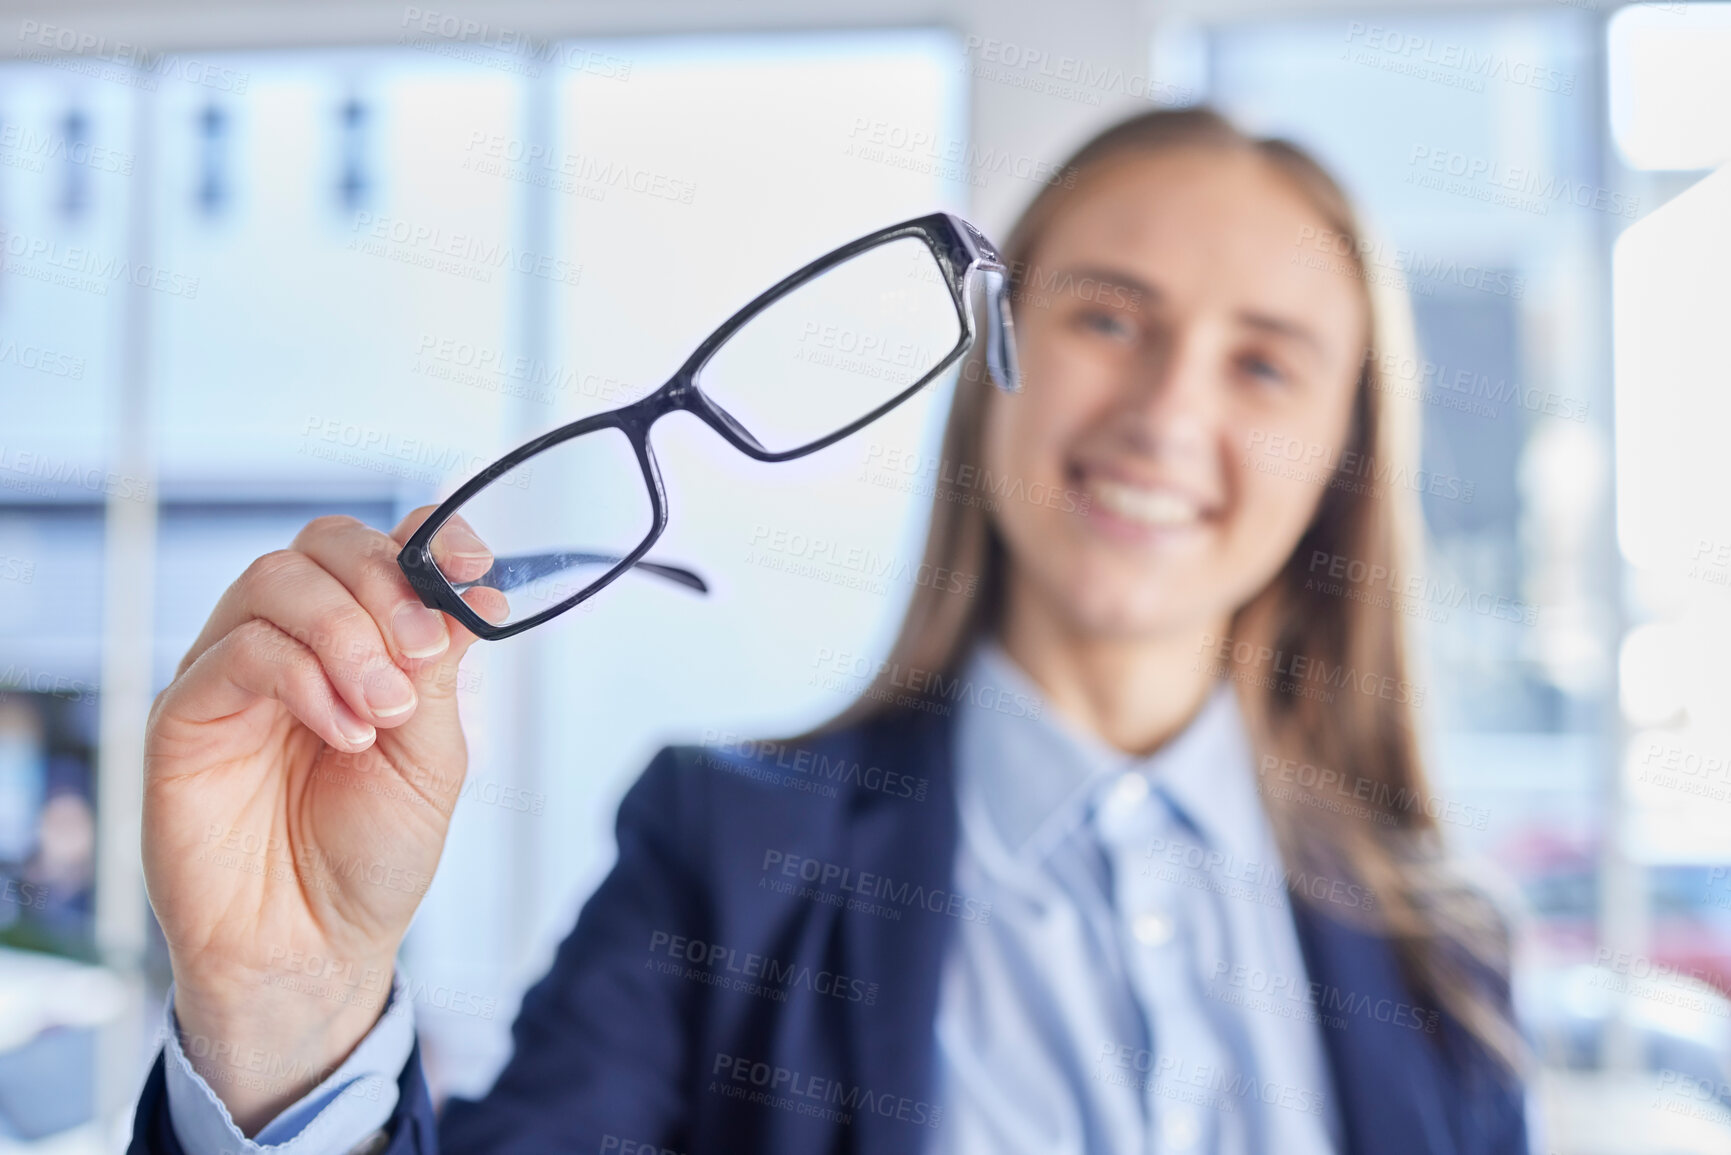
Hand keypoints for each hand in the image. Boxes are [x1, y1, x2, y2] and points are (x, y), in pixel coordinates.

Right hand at [142, 506, 504, 1131]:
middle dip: (385, 585)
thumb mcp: (432, 755)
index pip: (381, 546)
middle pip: (324, 545)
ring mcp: (234, 674)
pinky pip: (236, 652)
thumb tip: (470, 590)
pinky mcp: (186, 716)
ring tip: (383, 710)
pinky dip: (303, 678)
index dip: (429, 537)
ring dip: (346, 633)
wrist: (314, 949)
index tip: (472, 566)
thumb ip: (437, 669)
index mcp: (360, 642)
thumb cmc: (370, 856)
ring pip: (276, 582)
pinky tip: (344, 733)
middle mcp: (293, 643)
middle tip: (421, 655)